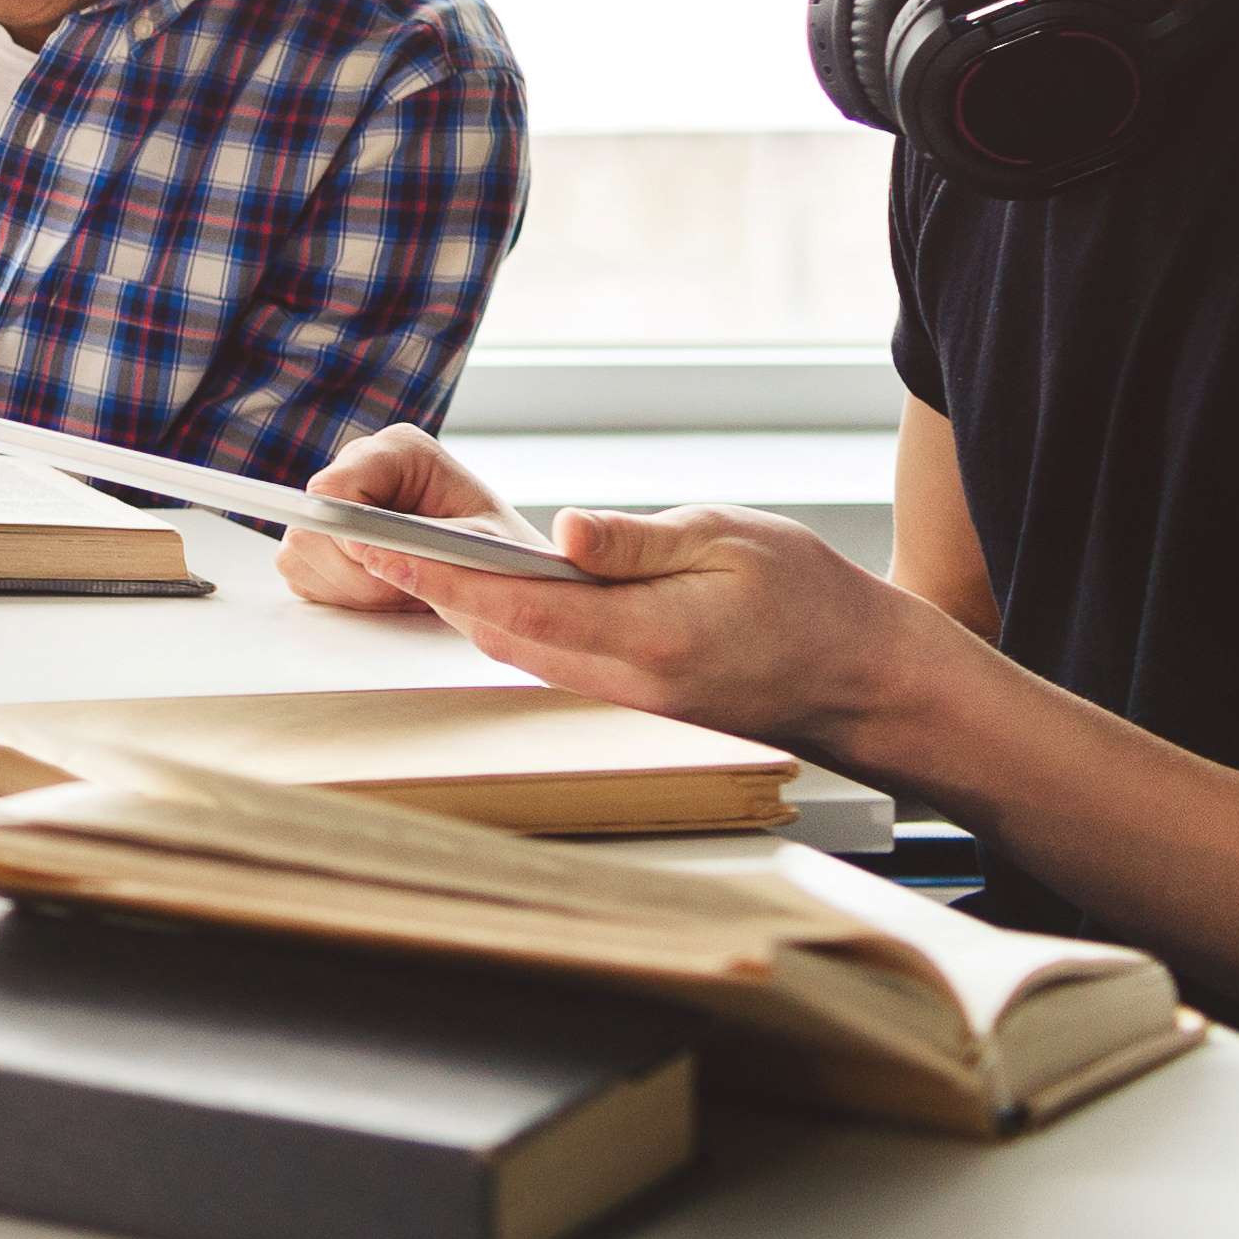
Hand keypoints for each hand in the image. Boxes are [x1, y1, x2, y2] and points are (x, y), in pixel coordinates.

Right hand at [283, 422, 525, 610]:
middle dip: (356, 568)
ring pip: (302, 550)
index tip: (374, 559)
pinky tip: (384, 590)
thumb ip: (428, 550)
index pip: (334, 485)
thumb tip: (371, 555)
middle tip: (406, 584)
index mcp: (400, 451)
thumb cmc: (503, 556)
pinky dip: (341, 593)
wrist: (507, 579)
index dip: (347, 530)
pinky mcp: (325, 538)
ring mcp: (338, 502)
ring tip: (404, 587)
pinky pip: (301, 570)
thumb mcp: (479, 551)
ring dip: (352, 586)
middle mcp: (363, 468)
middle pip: (312, 523)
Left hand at [333, 499, 952, 765]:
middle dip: (430, 591)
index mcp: (651, 637)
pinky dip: (509, 629)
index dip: (439, 574)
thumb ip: (641, 542)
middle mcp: (631, 684)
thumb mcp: (731, 539)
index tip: (378, 543)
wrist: (871, 679)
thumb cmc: (814, 597)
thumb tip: (565, 533)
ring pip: (521, 656)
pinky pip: (555, 666)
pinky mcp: (640, 705)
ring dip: (462, 611)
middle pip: (502, 637)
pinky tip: (484, 596)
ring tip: (404, 558)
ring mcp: (634, 703)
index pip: (518, 605)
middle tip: (367, 541)